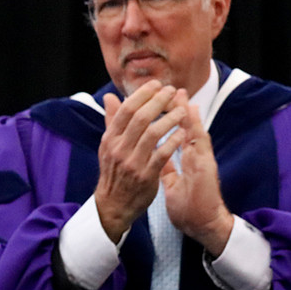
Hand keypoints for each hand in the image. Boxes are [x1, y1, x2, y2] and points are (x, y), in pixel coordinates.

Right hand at [95, 82, 188, 241]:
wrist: (113, 205)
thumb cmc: (114, 171)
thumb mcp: (108, 146)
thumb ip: (112, 121)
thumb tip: (109, 97)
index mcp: (110, 139)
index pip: (126, 110)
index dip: (142, 94)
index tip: (156, 84)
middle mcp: (119, 149)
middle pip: (140, 118)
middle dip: (158, 101)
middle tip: (172, 91)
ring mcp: (132, 162)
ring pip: (152, 133)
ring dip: (169, 119)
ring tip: (182, 111)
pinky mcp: (146, 176)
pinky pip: (162, 154)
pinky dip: (173, 140)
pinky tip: (182, 132)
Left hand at [160, 102, 234, 254]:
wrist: (202, 225)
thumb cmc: (189, 206)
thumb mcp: (171, 184)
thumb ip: (164, 167)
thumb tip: (153, 155)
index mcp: (186, 159)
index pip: (175, 133)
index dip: (166, 119)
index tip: (155, 104)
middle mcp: (195, 156)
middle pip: (186, 128)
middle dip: (177, 109)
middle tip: (170, 90)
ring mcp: (201, 160)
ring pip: (194, 131)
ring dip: (188, 114)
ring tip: (181, 96)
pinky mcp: (206, 167)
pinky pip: (200, 145)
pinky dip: (194, 130)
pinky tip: (190, 117)